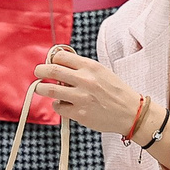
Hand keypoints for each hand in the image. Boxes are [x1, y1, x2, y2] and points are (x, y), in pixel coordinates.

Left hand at [31, 46, 149, 138]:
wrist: (131, 112)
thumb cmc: (116, 92)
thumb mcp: (102, 72)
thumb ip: (82, 68)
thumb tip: (61, 64)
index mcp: (90, 67)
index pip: (61, 56)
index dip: (52, 58)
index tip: (49, 62)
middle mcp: (85, 80)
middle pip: (51, 70)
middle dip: (40, 71)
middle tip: (37, 73)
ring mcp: (81, 97)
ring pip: (50, 89)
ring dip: (42, 88)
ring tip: (41, 88)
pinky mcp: (79, 113)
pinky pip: (58, 106)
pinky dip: (57, 105)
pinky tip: (62, 104)